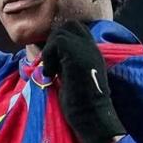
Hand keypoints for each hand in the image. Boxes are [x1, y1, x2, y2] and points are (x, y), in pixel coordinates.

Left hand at [42, 20, 125, 142]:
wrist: (91, 117)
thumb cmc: (81, 106)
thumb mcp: (73, 79)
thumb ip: (66, 65)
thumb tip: (49, 60)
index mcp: (93, 54)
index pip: (77, 31)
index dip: (61, 42)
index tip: (55, 63)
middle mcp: (92, 48)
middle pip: (70, 26)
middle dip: (55, 42)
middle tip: (52, 64)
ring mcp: (86, 50)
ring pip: (61, 33)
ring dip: (51, 51)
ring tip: (53, 71)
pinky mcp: (77, 54)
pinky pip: (57, 41)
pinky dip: (49, 56)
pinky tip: (52, 74)